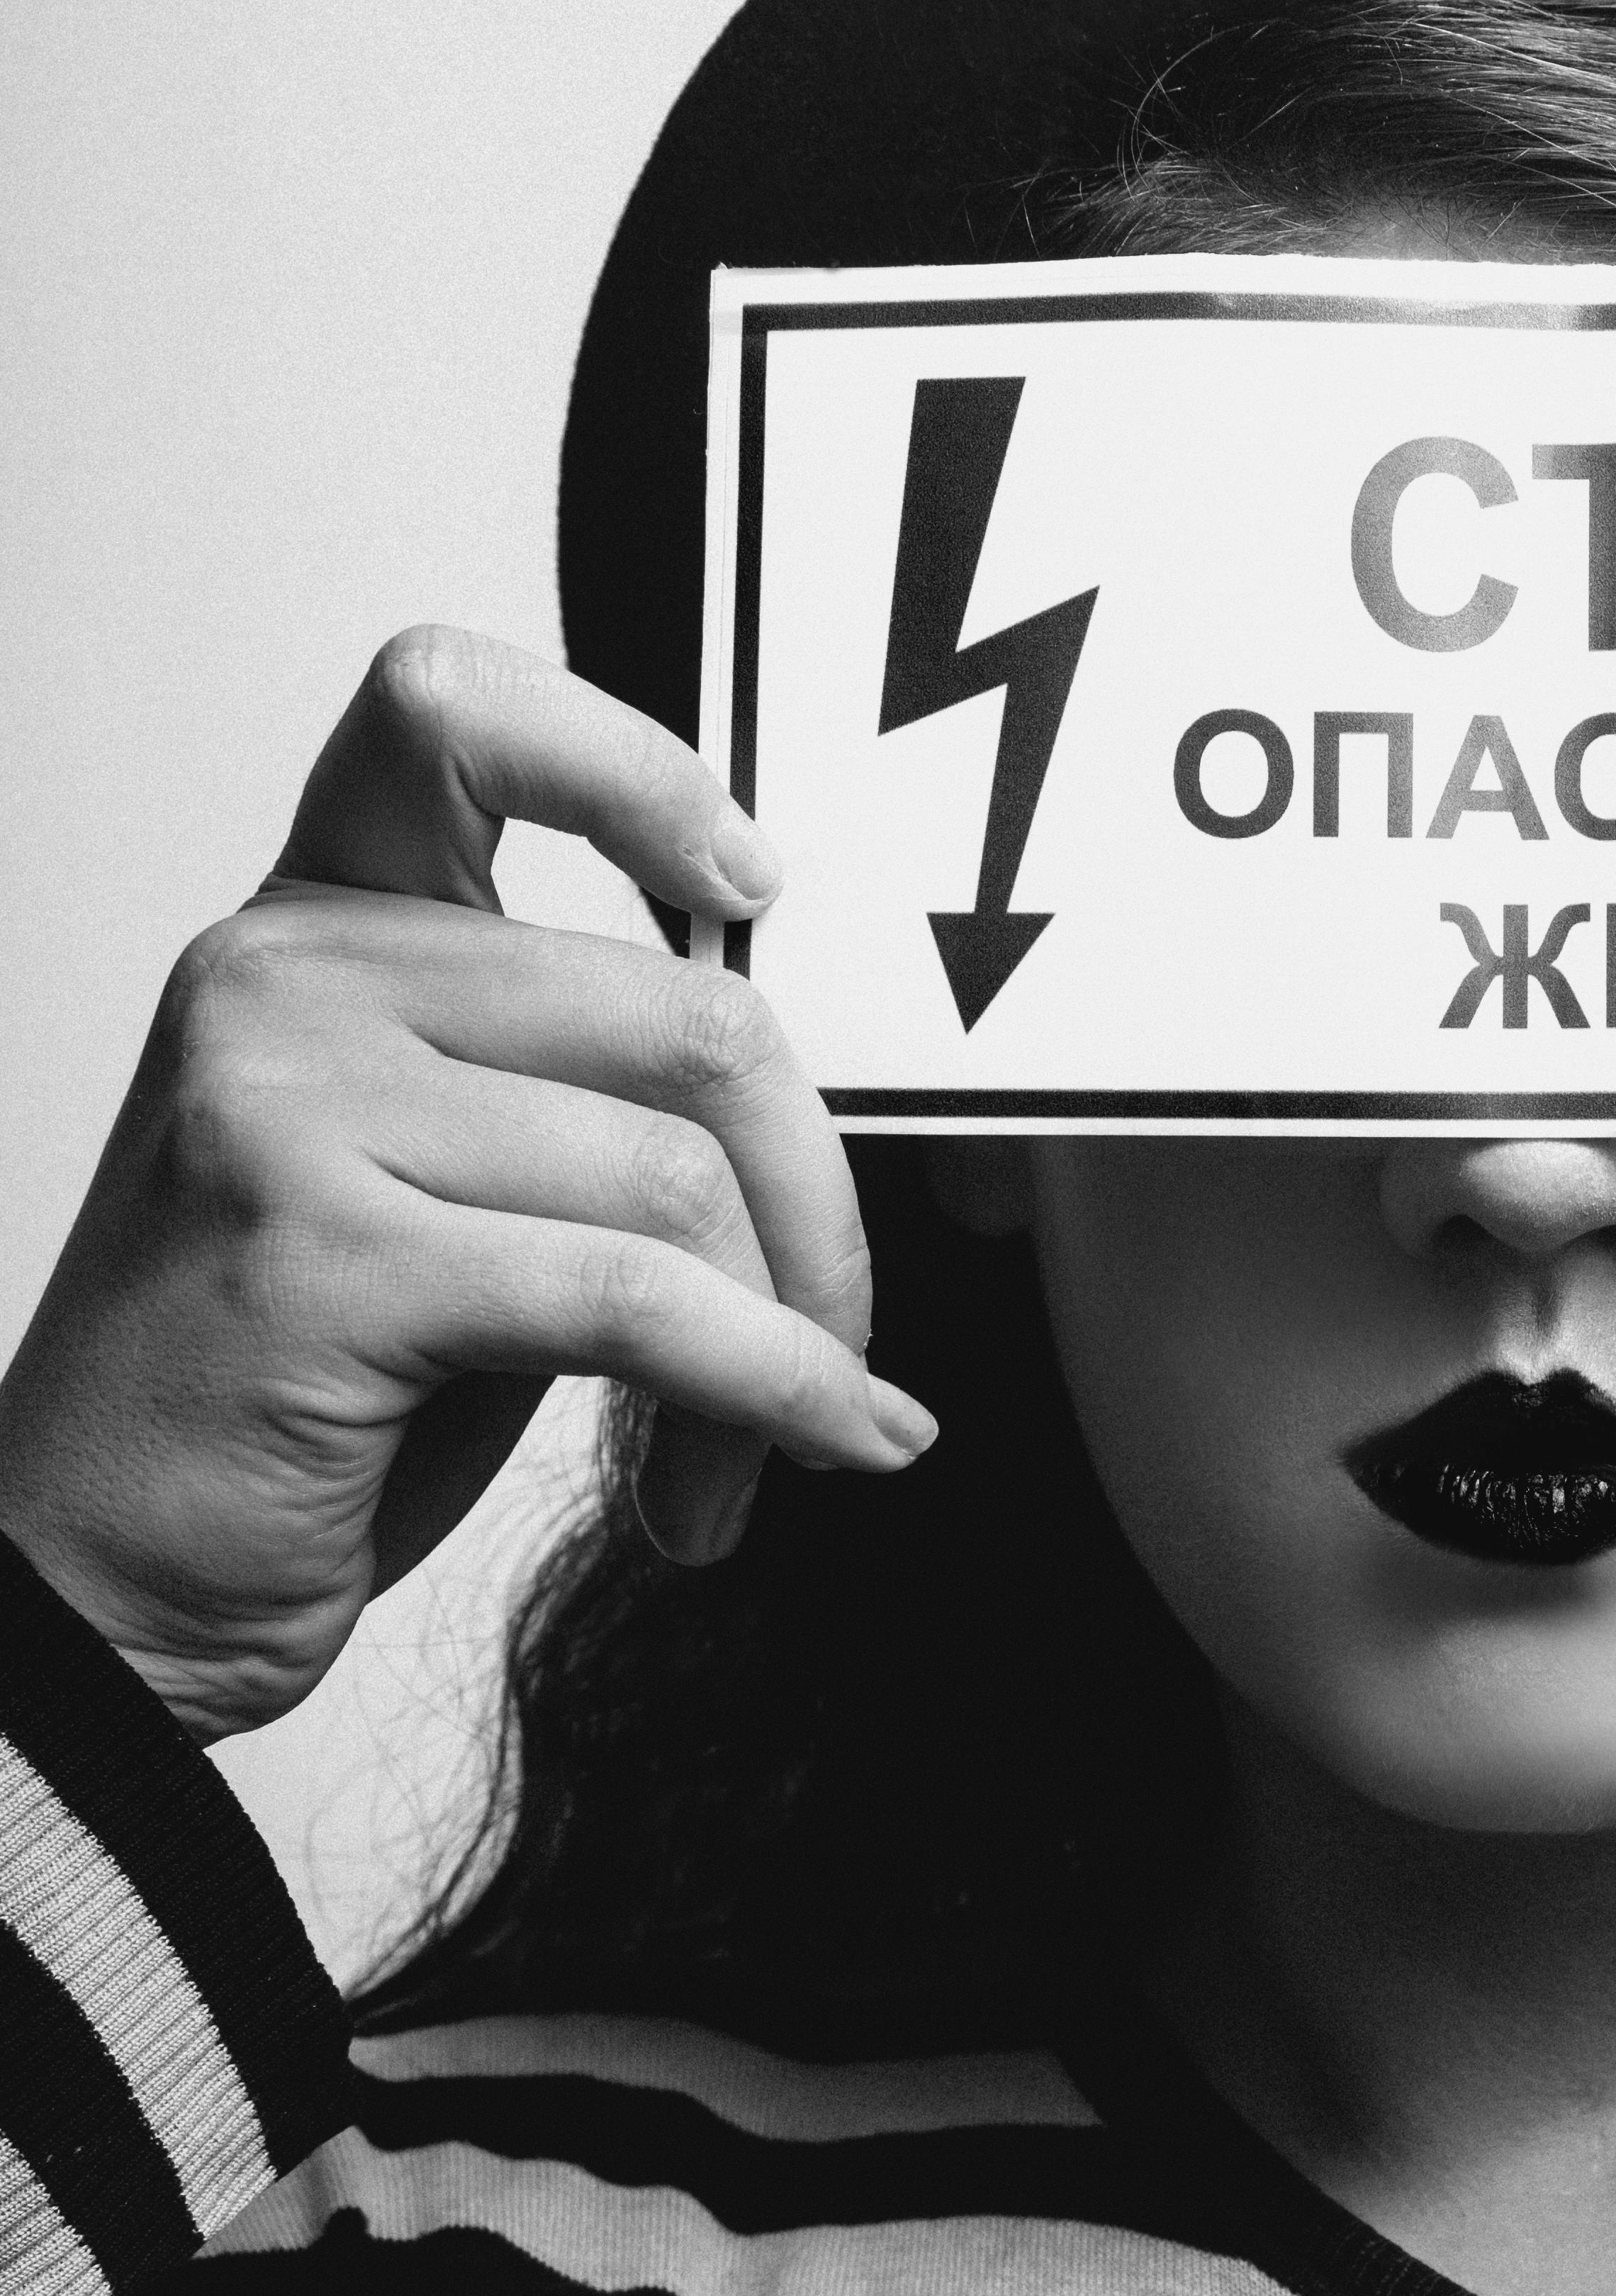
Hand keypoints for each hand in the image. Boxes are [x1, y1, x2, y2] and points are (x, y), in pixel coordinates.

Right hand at [0, 628, 930, 1741]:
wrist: (104, 1580)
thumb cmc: (288, 1389)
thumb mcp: (432, 1184)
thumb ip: (571, 1088)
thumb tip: (801, 1102)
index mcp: (308, 931)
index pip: (451, 715)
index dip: (637, 768)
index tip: (747, 884)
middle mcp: (282, 985)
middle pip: (685, 1019)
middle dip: (814, 1205)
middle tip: (831, 1331)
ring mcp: (287, 1113)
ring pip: (679, 1174)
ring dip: (781, 1338)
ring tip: (759, 1448)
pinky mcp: (324, 1262)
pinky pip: (641, 1302)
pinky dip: (772, 1389)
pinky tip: (813, 1447)